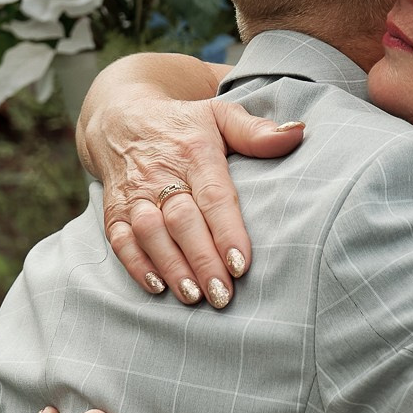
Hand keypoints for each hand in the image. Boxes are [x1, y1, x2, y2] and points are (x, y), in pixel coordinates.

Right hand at [85, 79, 304, 306]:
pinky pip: (120, 240)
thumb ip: (256, 131)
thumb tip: (297, 132)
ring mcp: (135, 194)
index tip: (241, 264)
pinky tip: (157, 287)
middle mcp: (161, 174)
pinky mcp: (114, 210)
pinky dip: (136, 265)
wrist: (121, 120)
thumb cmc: (183, 126)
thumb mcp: (220, 115)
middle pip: (182, 221)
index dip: (227, 232)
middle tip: (222, 294)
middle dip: (202, 260)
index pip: (213, 196)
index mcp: (194, 153)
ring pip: (150, 233)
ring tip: (194, 296)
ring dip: (171, 266)